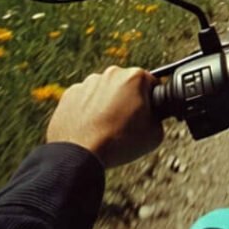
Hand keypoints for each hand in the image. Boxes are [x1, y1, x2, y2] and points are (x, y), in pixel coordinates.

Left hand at [46, 65, 162, 168]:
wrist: (79, 155)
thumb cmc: (118, 143)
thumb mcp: (156, 134)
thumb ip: (158, 118)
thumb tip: (152, 116)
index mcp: (135, 77)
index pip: (151, 84)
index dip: (150, 101)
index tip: (144, 115)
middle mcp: (111, 73)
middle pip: (126, 85)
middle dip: (128, 100)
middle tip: (125, 123)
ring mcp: (88, 83)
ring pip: (104, 91)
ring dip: (107, 104)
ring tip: (105, 129)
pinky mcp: (70, 94)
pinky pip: (84, 99)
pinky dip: (88, 110)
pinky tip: (90, 128)